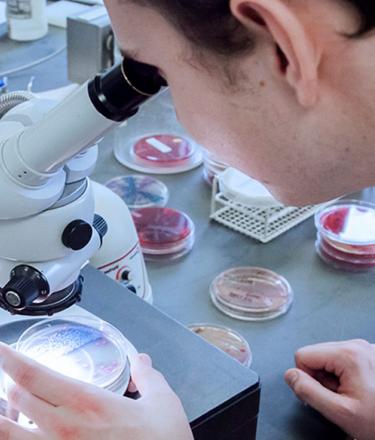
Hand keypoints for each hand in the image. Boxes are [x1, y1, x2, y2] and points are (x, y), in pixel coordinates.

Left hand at [0, 342, 192, 439]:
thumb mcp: (162, 403)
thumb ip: (148, 376)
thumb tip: (142, 359)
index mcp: (87, 403)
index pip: (35, 374)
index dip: (11, 359)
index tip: (1, 349)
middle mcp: (63, 428)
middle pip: (17, 397)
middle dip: (10, 381)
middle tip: (12, 372)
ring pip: (8, 432)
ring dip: (2, 416)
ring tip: (4, 406)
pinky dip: (15, 437)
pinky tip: (21, 431)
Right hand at [285, 339, 374, 439]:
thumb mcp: (339, 412)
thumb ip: (309, 392)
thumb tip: (290, 376)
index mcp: (348, 354)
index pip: (302, 355)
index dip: (307, 378)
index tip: (325, 393)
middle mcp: (356, 345)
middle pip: (315, 354)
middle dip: (321, 377)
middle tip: (340, 396)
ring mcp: (364, 348)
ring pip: (327, 357)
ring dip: (333, 377)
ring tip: (352, 394)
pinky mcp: (368, 354)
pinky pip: (341, 359)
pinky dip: (344, 375)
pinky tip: (359, 389)